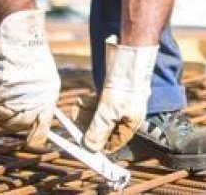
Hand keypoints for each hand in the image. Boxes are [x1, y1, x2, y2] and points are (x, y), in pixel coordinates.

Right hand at [0, 9, 60, 146]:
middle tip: (2, 109)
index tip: (31, 140)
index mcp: (51, 92)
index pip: (43, 123)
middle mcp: (39, 94)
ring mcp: (21, 90)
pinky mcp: (4, 84)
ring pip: (1, 115)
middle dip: (7, 120)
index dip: (35, 134)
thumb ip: (37, 98)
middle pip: (18, 124)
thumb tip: (32, 121)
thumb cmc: (29, 53)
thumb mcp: (41, 77)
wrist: (19, 32)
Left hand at [82, 37, 157, 152]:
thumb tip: (89, 147)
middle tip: (74, 126)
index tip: (81, 145)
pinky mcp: (111, 93)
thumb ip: (98, 131)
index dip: (97, 145)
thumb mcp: (109, 112)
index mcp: (130, 123)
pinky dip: (88, 103)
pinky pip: (97, 103)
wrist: (129, 58)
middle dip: (88, 127)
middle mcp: (125, 115)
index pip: (113, 142)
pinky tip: (81, 101)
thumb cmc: (125, 86)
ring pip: (98, 115)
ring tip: (77, 108)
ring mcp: (118, 103)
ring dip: (85, 114)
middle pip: (103, 129)